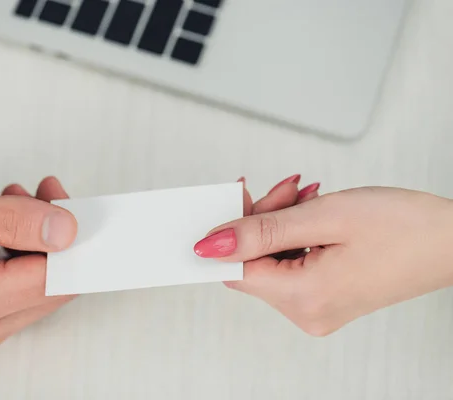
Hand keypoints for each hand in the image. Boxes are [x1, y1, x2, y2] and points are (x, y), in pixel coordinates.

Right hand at [0, 168, 76, 356]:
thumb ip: (6, 218)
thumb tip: (65, 228)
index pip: (54, 280)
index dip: (79, 242)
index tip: (87, 210)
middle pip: (53, 286)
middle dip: (61, 237)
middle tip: (50, 192)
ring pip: (39, 285)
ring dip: (42, 239)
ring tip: (21, 198)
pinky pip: (18, 285)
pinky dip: (24, 249)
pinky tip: (10, 218)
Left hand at [195, 184, 452, 335]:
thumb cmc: (405, 227)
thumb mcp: (323, 216)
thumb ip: (261, 231)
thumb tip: (210, 245)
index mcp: (304, 298)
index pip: (234, 269)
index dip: (226, 232)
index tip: (232, 199)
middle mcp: (306, 312)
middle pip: (252, 263)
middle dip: (260, 220)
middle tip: (286, 190)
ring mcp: (317, 307)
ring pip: (270, 259)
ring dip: (279, 222)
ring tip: (307, 197)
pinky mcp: (326, 296)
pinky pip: (290, 264)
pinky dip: (294, 234)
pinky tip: (312, 213)